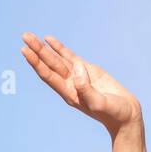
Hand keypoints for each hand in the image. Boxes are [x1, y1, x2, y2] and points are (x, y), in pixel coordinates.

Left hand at [20, 32, 142, 135]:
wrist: (125, 115)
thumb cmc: (112, 113)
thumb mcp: (99, 103)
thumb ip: (86, 88)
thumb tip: (77, 67)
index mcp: (70, 93)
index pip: (49, 75)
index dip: (37, 63)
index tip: (25, 51)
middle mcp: (70, 84)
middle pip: (49, 65)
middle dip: (37, 51)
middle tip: (25, 36)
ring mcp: (78, 76)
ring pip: (57, 59)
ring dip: (43, 48)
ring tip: (29, 36)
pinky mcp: (87, 70)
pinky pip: (70, 57)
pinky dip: (59, 48)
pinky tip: (49, 40)